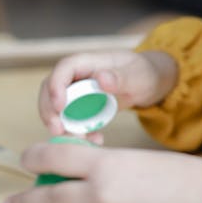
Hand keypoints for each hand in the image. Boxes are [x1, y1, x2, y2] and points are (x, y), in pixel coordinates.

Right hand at [38, 50, 178, 134]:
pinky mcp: (82, 107)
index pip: (63, 69)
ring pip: (57, 108)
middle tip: (58, 131)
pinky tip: (96, 140)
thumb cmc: (144, 73)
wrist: (151, 83)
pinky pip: (72, 120)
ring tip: (82, 140)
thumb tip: (101, 79)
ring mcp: (78, 92)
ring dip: (63, 126)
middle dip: (50, 111)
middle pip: (51, 90)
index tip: (60, 107)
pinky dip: (78, 132)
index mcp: (88, 62)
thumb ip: (121, 77)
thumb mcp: (138, 76)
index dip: (56, 86)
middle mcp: (78, 76)